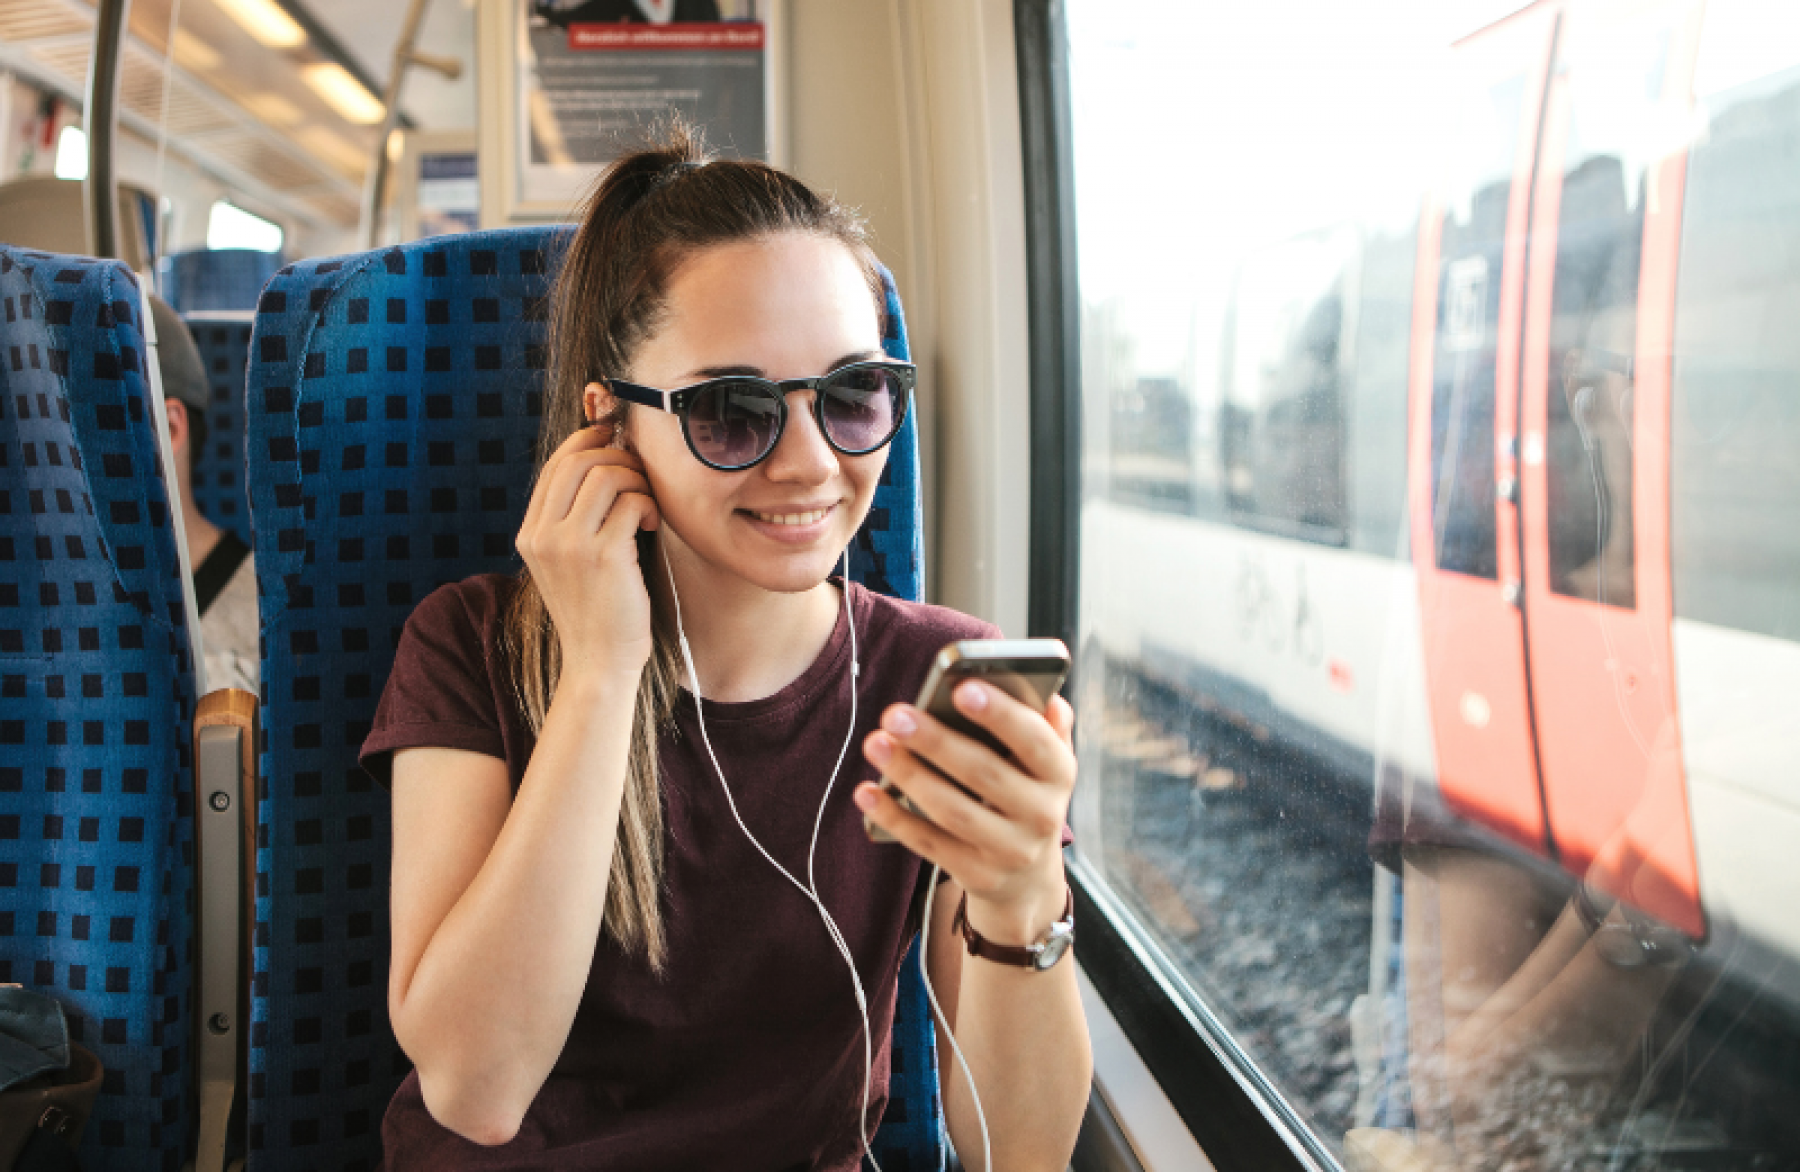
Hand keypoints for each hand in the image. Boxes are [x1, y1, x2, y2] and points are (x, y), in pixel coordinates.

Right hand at [515, 422, 661, 679]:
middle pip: (579, 461)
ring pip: (607, 474)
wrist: (598, 662)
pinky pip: (631, 501)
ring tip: (646, 505)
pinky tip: (651, 524)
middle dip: (618, 458)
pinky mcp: (603, 555)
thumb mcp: (568, 561)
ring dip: (637, 481)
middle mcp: (541, 534)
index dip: (588, 442)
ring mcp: (570, 544)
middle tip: (640, 478)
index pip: (555, 465)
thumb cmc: (595, 609)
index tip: (614, 439)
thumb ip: (572, 518)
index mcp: (529, 533)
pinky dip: (648, 505)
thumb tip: (602, 460)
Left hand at [856, 683, 1075, 944]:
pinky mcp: (977, 875)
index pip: (1035, 741)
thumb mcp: (1046, 764)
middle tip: (895, 714)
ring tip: (876, 744)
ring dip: (909, 775)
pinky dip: (895, 817)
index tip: (961, 687)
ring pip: (952, 811)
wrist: (1027, 878)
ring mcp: (1009, 850)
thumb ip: (1046, 729)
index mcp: (1059, 775)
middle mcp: (1041, 815)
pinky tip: (866, 791)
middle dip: (936, 741)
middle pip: (984, 773)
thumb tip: (1050, 698)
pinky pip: (929, 843)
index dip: (1000, 714)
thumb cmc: (1025, 796)